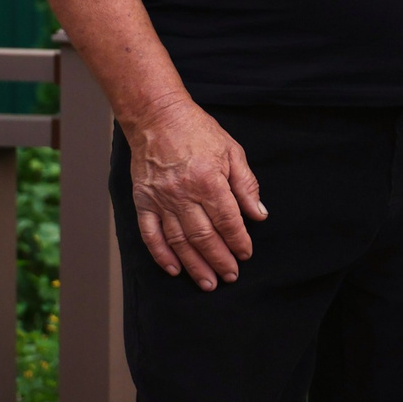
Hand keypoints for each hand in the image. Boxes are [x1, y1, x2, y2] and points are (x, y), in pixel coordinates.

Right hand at [124, 94, 266, 289]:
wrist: (157, 118)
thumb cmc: (198, 132)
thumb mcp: (232, 151)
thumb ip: (246, 185)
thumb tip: (258, 214)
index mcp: (209, 181)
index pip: (227, 221)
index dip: (238, 241)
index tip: (245, 254)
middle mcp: (184, 194)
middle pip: (204, 237)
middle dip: (220, 260)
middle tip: (230, 276)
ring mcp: (161, 200)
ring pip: (179, 241)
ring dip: (194, 265)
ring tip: (207, 283)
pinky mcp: (143, 202)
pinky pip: (151, 235)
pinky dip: (162, 255)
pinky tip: (174, 269)